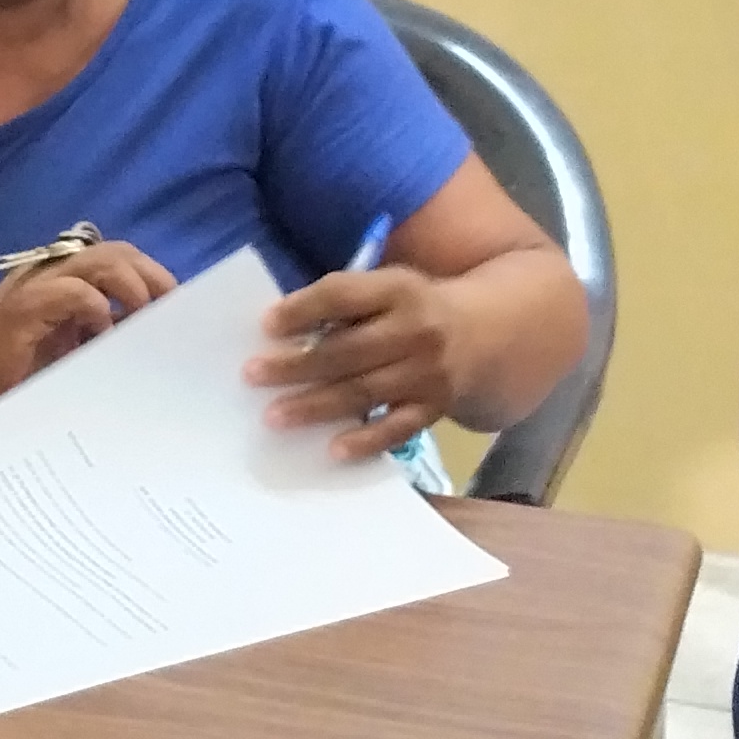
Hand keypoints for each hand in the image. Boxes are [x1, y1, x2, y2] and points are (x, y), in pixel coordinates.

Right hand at [0, 240, 175, 415]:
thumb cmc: (10, 367)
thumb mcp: (68, 349)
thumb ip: (102, 335)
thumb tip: (152, 338)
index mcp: (67, 278)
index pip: (122, 258)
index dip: (154, 275)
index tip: (178, 308)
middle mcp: (54, 271)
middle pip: (118, 251)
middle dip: (153, 276)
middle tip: (173, 310)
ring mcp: (37, 283)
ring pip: (99, 261)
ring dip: (132, 285)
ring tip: (145, 315)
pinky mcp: (24, 305)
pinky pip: (71, 291)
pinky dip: (94, 306)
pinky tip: (102, 330)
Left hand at [247, 267, 470, 459]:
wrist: (487, 335)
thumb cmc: (415, 308)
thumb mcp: (389, 288)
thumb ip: (346, 303)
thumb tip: (281, 332)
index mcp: (399, 289)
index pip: (344, 295)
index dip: (304, 308)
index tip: (266, 325)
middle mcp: (416, 330)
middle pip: (348, 350)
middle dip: (297, 365)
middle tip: (251, 376)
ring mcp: (428, 373)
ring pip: (365, 391)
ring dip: (316, 406)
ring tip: (274, 416)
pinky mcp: (435, 407)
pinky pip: (397, 428)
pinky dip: (366, 441)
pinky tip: (333, 450)